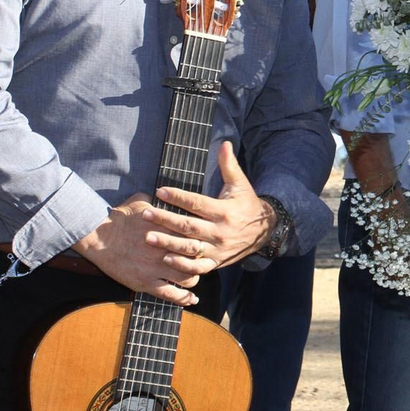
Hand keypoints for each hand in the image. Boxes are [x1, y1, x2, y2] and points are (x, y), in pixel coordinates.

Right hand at [73, 196, 202, 305]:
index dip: (205, 243)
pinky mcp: (145, 283)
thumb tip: (165, 193)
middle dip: (204, 262)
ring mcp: (157, 268)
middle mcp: (167, 250)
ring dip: (193, 278)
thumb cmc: (119, 217)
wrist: (99, 236)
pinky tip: (191, 300)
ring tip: (193, 277)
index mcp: (169, 230)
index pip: (197, 238)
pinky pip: (170, 294)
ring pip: (188, 278)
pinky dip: (183, 298)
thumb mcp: (141, 202)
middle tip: (205, 262)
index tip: (206, 244)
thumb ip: (158, 201)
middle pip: (197, 259)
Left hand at [141, 142, 275, 274]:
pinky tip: (166, 257)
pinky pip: (197, 267)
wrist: (264, 231)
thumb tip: (225, 143)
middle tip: (146, 214)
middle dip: (165, 220)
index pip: (197, 203)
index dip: (178, 197)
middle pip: (188, 226)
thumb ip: (229, 165)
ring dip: (168, 243)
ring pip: (189, 248)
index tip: (160, 191)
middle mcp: (220, 231)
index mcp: (224, 211)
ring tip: (148, 237)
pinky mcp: (216, 262)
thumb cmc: (247, 204)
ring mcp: (218, 249)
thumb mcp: (240, 184)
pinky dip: (182, 265)